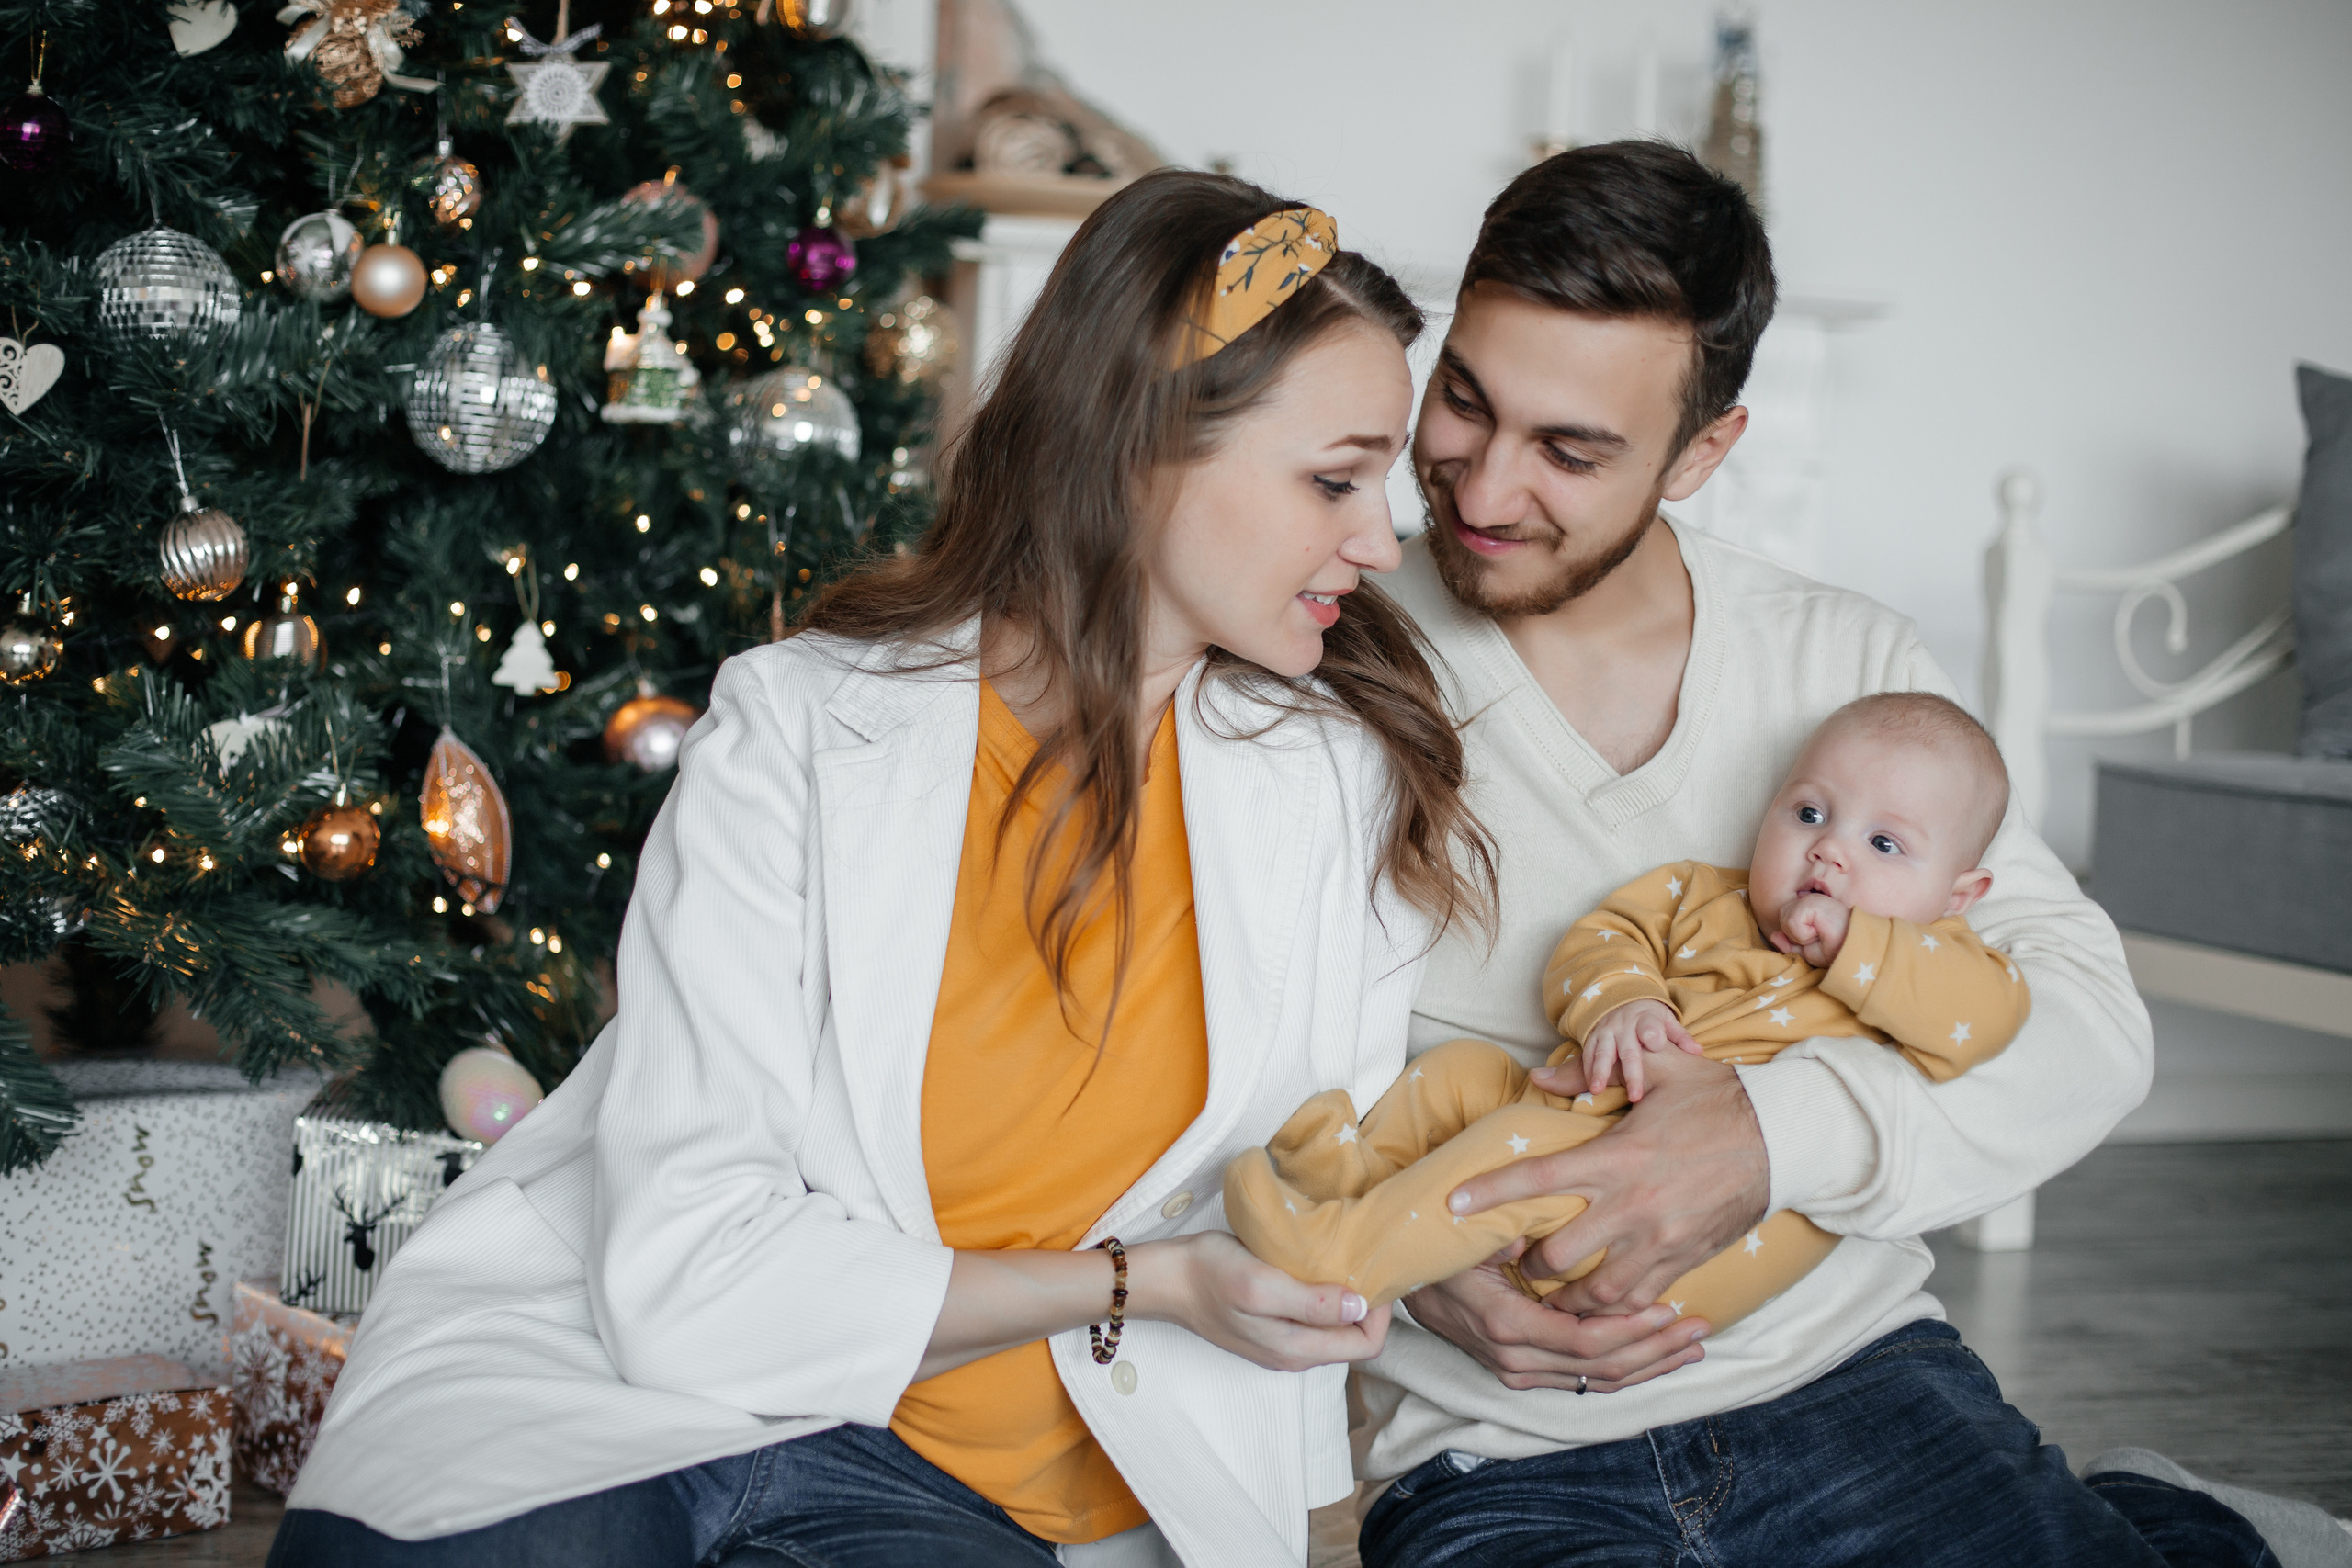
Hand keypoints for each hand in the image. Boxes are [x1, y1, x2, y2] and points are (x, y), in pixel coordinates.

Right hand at [1130, 1231, 1390, 1372]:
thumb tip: (1361, 1307)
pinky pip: (1313, 1319)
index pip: (1367, 1345)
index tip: (1376, 1272)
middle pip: (1355, 1340)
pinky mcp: (1269, 1327)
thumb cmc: (1210, 1274)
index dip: (1381, 1312)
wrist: (1166, 1279)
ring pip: (1335, 1329)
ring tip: (1345, 1261)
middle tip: (1366, 1262)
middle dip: (1370, 1305)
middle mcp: (1294, 1354)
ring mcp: (1281, 1343)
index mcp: (1297, 1348)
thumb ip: (1312, 1302)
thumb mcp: (1262, 1283)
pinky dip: (1325, 1297)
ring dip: (1347, 1300)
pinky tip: (1317, 1268)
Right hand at [1400, 1255, 1708, 1392]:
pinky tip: (1656, 1358)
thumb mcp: (1462, 1240)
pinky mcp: (1523, 1372)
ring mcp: (1519, 1371)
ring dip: (1649, 1366)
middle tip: (1701, 1332)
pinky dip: (1625, 1370)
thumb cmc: (1437, 1253)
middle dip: (1656, 1352)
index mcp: (1508, 1328)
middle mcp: (1516, 1360)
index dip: (1633, 1332)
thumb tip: (1525, 1237)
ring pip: (1598, 1382)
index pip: (1586, 1343)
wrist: (1400, 1283)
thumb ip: (1497, 1237)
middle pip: (1602, 1369)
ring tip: (1692, 1348)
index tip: (1671, 1311)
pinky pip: (1583, 1380)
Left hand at [1472, 1049, 1769, 1313]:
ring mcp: (1660, 1242)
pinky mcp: (1685, 1262)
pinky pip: (1639, 1302)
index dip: (1490, 1193)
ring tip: (1553, 1288)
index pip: (1537, 1179)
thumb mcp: (1657, 1069)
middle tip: (1515, 1256)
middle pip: (1557, 1256)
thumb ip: (1591, 1075)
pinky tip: (1601, 1301)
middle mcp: (1632, 1207)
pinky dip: (1613, 1309)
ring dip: (1567, 1297)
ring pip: (1596, 1294)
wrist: (1787, 1137)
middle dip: (1528, 1264)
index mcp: (1615, 1157)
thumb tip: (1539, 1075)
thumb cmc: (1717, 1097)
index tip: (1452, 1204)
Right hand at [1579, 998, 1701, 1102]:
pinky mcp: (1593, 1037)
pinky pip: (1588, 1054)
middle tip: (1636, 1096)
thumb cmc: (1649, 1017)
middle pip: (1628, 1051)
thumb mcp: (1666, 1020)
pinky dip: (1587, 1070)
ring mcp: (1606, 1032)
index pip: (1649, 1027)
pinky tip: (1589, 1086)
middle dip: (1631, 1073)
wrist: (1622, 999)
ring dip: (1600, 1072)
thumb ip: (1680, 1036)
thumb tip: (1698, 1051)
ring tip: (1598, 1090)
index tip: (1656, 1045)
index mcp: (1645, 1019)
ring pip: (1603, 1053)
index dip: (1652, 1035)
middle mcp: (1624, 1026)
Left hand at [1770, 892, 1849, 965]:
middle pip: (1782, 918)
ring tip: (1819, 933)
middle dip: (1796, 934)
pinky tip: (1819, 930)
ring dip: (1800, 935)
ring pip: (1785, 920)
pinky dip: (1803, 933)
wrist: (1853, 948)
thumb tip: (1773, 936)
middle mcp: (1807, 900)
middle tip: (1818, 935)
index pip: (1785, 919)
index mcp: (1807, 909)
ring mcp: (1809, 899)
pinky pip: (1792, 922)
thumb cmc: (1835, 949)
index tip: (1817, 937)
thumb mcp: (1808, 951)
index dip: (1795, 935)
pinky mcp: (1810, 902)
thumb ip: (1789, 944)